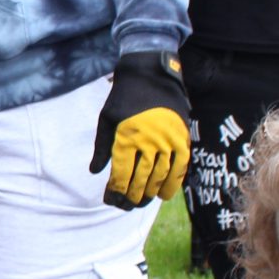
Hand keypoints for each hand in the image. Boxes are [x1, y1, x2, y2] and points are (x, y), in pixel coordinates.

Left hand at [90, 51, 190, 208]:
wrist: (150, 72)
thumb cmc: (123, 96)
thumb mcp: (106, 119)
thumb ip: (102, 147)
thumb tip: (95, 172)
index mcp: (126, 138)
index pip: (121, 176)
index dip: (115, 192)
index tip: (111, 201)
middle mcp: (148, 142)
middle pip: (140, 180)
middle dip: (131, 198)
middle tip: (125, 206)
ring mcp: (168, 140)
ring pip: (160, 177)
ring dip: (150, 194)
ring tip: (141, 203)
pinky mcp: (182, 137)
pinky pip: (180, 167)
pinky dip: (173, 184)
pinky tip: (165, 195)